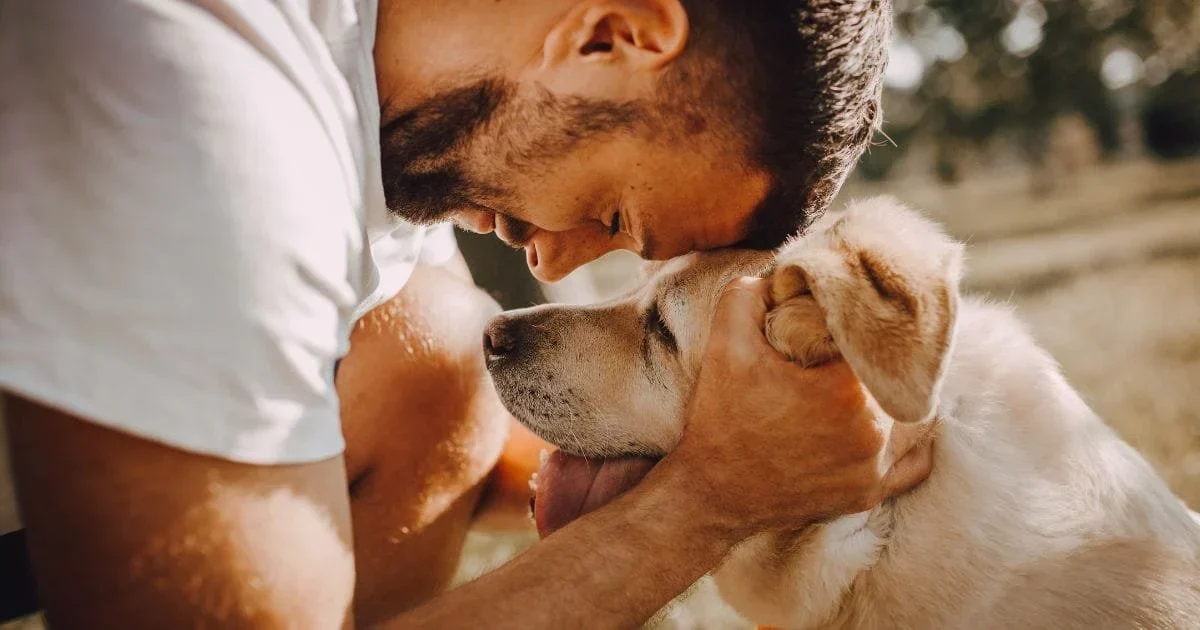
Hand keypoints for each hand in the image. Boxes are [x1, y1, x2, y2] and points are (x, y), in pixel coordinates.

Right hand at [668, 277, 932, 538]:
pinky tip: (889, 424)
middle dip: (878, 361)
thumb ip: (749, 294)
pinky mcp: (868, 494)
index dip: (863, 326)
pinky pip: (913, 464)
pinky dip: (908, 443)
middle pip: (897, 377)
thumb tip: (780, 276)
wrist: (710, 493)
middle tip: (855, 351)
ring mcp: (874, 468)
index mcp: (847, 390)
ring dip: (895, 397)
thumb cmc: (721, 419)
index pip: (877, 341)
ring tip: (871, 382)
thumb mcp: (725, 345)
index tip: (844, 323)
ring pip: (911, 417)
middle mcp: (872, 432)